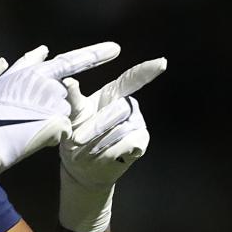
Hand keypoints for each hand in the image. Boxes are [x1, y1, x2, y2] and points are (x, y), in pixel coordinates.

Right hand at [0, 42, 120, 170]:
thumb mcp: (7, 79)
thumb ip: (28, 61)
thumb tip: (45, 49)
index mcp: (39, 72)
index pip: (73, 60)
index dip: (96, 54)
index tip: (115, 49)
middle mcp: (52, 86)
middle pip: (65, 93)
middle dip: (52, 103)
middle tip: (28, 113)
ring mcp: (58, 107)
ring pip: (65, 112)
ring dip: (52, 118)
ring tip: (28, 124)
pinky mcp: (62, 125)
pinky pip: (64, 129)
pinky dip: (53, 133)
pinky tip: (34, 133)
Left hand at [59, 56, 165, 231]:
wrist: (82, 169)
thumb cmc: (75, 138)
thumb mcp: (69, 117)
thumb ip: (72, 99)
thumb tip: (69, 81)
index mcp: (111, 94)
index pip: (131, 79)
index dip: (147, 70)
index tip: (162, 62)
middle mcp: (128, 105)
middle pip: (118, 110)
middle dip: (94, 127)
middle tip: (77, 140)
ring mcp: (137, 122)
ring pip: (121, 129)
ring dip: (99, 143)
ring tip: (87, 150)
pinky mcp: (141, 140)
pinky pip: (128, 144)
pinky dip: (111, 152)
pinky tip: (105, 156)